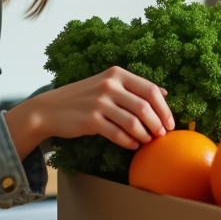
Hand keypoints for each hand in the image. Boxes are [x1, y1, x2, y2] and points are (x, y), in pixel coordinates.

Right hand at [5, 67, 174, 158]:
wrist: (50, 108)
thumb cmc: (84, 97)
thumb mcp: (107, 83)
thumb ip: (134, 87)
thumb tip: (164, 93)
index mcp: (117, 74)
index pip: (150, 90)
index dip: (164, 109)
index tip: (170, 123)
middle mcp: (109, 85)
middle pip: (144, 107)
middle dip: (157, 123)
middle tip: (161, 135)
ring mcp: (99, 102)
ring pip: (133, 122)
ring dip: (145, 135)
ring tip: (148, 141)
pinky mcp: (90, 120)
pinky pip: (117, 134)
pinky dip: (129, 142)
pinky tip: (133, 145)